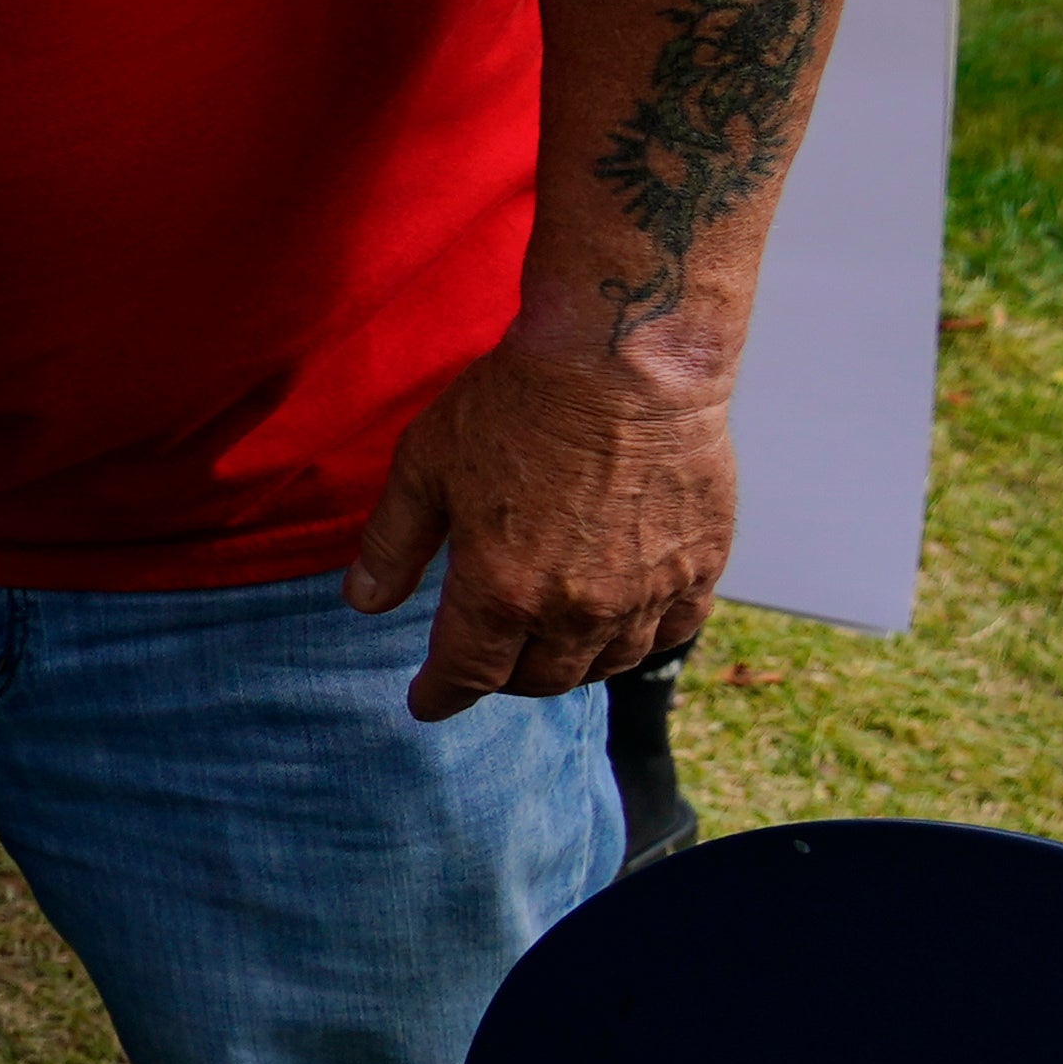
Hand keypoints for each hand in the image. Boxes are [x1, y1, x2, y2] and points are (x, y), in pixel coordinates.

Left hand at [340, 314, 738, 715]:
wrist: (623, 360)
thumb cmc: (516, 403)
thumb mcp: (423, 466)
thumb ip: (391, 545)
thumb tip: (362, 603)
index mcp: (501, 589)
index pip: (466, 673)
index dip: (440, 695)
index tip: (425, 703)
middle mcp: (576, 607)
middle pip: (537, 678)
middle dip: (502, 679)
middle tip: (484, 663)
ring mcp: (645, 592)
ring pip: (604, 664)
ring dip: (569, 666)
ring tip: (545, 647)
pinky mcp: (700, 567)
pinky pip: (671, 632)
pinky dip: (639, 641)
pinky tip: (619, 625)